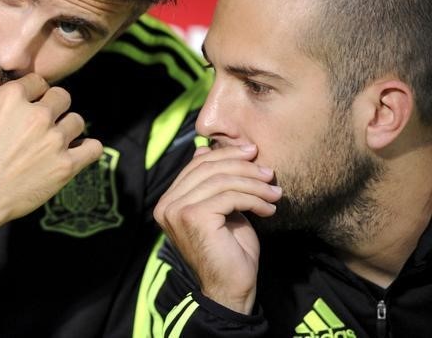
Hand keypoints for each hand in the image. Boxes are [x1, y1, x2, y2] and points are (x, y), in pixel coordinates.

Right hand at [0, 73, 102, 253]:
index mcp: (11, 97)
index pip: (37, 81)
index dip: (34, 93)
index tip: (33, 103)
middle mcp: (37, 114)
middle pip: (62, 96)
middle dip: (55, 107)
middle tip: (45, 123)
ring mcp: (54, 139)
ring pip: (77, 120)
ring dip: (68, 129)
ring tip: (57, 142)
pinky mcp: (66, 165)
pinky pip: (93, 148)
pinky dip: (88, 149)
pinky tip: (78, 153)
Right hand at [153, 144, 281, 313]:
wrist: (231, 290)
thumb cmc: (229, 251)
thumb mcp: (221, 209)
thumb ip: (212, 184)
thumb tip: (203, 150)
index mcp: (169, 201)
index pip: (197, 165)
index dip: (227, 155)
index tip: (253, 153)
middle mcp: (167, 204)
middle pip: (209, 169)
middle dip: (243, 166)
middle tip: (269, 172)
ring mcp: (177, 211)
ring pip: (222, 181)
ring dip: (254, 184)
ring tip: (274, 192)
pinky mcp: (194, 217)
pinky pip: (230, 197)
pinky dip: (254, 199)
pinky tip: (269, 208)